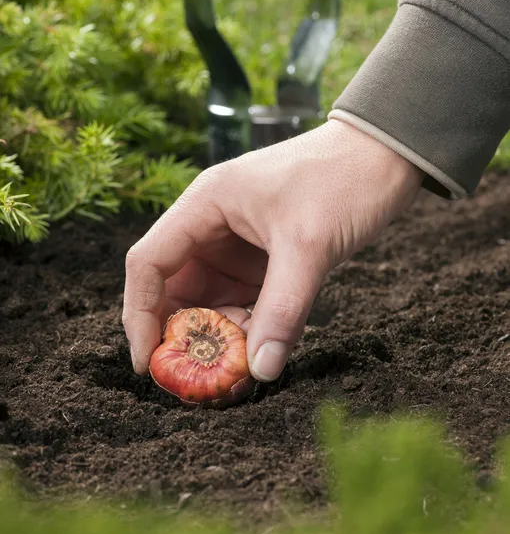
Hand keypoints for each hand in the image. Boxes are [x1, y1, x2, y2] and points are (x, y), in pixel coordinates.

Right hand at [123, 120, 422, 380]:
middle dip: (184, 334)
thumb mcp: (310, 245)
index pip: (149, 263)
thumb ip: (283, 308)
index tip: (148, 364)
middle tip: (199, 380)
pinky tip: (264, 349)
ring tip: (241, 370)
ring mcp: (237, 242)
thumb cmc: (342, 179)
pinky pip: (242, 300)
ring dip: (219, 336)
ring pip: (210, 299)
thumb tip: (262, 370)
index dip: (140, 315)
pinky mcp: (264, 257)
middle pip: (175, 288)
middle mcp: (212, 224)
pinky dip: (248, 327)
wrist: (387, 153)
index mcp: (205, 205)